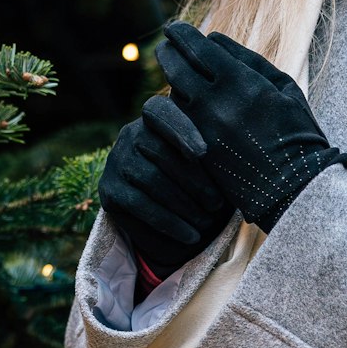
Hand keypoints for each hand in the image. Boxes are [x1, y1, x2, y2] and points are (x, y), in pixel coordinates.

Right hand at [97, 95, 233, 271]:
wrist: (162, 205)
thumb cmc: (196, 174)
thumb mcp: (204, 157)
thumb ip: (212, 149)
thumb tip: (237, 156)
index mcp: (153, 118)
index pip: (159, 112)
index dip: (179, 129)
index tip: (203, 152)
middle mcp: (129, 135)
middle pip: (159, 152)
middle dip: (193, 181)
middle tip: (217, 204)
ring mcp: (116, 161)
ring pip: (151, 181)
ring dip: (183, 205)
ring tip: (207, 221)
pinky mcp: (109, 191)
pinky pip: (139, 206)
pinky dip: (168, 223)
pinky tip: (190, 235)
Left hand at [155, 21, 346, 231]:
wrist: (296, 188)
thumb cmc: (297, 132)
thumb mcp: (283, 87)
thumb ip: (247, 60)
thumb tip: (212, 39)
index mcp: (239, 82)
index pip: (196, 47)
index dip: (181, 34)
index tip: (175, 29)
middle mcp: (215, 104)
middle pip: (175, 68)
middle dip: (168, 52)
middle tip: (167, 46)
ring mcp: (202, 129)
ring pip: (174, 95)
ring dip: (175, 81)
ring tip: (179, 72)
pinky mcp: (197, 151)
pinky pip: (177, 121)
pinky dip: (179, 108)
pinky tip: (186, 102)